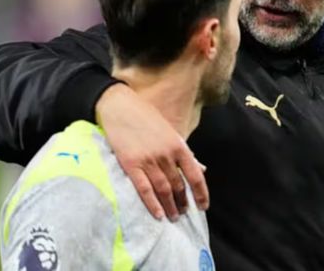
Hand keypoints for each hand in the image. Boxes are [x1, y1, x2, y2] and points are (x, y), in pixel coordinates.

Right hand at [96, 83, 208, 220]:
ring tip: (173, 217)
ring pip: (164, 190)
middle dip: (183, 202)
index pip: (195, 175)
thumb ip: (184, 153)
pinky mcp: (131, 164)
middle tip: (184, 213)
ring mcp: (149, 160)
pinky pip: (144, 189)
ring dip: (170, 206)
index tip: (203, 206)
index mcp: (179, 146)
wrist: (121, 107)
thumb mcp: (170, 132)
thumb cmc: (146, 118)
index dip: (201, 193)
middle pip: (179, 185)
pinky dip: (152, 204)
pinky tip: (158, 214)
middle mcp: (166, 155)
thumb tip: (201, 169)